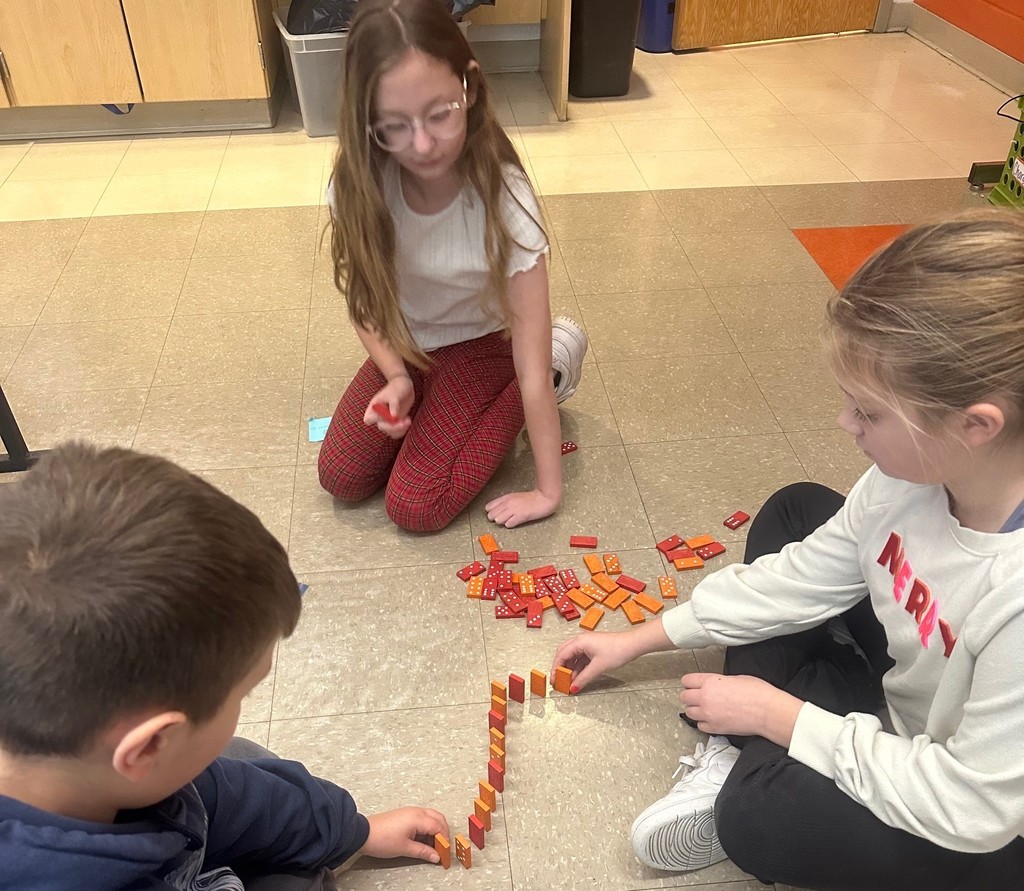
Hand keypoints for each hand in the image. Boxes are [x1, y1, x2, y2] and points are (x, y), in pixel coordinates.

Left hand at [362, 807, 449, 862]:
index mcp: (418, 818)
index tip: (445, 853)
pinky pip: (422, 818)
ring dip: (435, 830)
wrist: (363, 833)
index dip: (445, 840)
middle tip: (442, 848)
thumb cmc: (382, 839)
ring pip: (431, 817)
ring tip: (433, 846)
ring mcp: (410, 812)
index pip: (439, 827)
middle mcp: (416, 812)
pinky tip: (424, 840)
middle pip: (438, 819)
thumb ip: (423, 852)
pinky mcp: (405, 815)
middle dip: (443, 833)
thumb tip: (436, 856)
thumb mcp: (405, 848)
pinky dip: (427, 828)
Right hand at [364, 376, 413, 438]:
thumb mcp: (394, 394)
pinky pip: (398, 431)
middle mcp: (379, 415)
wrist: (404, 386)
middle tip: (404, 421)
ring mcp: (388, 420)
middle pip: (382, 427)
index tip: (386, 415)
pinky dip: (403, 429)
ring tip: (408, 420)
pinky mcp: (396, 422)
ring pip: (391, 432)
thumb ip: (393, 405)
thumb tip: (393, 416)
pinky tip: (408, 420)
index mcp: (374, 407)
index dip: (375, 421)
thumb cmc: (397, 387)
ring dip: (400, 429)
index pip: (368, 419)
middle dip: (393, 426)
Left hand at [485, 488, 558, 527]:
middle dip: (495, 519)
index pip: (488, 507)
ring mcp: (514, 509)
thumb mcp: (514, 497)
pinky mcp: (521, 516)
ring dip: (503, 522)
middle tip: (504, 519)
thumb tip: (495, 510)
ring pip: (498, 520)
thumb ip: (504, 502)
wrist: (544, 497)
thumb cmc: (530, 498)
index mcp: (505, 498)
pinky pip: (508, 524)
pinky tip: (516, 522)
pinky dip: (511, 525)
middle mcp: (508, 503)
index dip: (491, 512)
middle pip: (491, 515)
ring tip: (510, 520)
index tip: (497, 514)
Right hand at [550, 630, 642, 691]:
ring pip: (573, 657)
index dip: (555, 669)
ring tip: (569, 682)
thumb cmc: (616, 651)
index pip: (561, 655)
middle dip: (560, 667)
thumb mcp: (598, 667)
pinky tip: (578, 677)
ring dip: (570, 669)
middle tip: (558, 680)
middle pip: (564, 654)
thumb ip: (584, 678)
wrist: (632, 645)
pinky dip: (578, 667)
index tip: (554, 681)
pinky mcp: (593, 649)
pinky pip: (581, 658)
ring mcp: (587, 644)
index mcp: (579, 642)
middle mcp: (581, 641)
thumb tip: (573, 688)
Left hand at [679, 673, 802, 744]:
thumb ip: (719, 682)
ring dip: (695, 710)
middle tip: (698, 696)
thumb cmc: (757, 692)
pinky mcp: (715, 728)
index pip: (687, 680)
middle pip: (684, 697)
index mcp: (710, 682)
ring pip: (689, 712)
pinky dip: (704, 723)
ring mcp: (708, 714)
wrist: (767, 711)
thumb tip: (716, 685)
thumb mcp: (735, 678)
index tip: (692, 684)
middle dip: (690, 696)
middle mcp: (705, 698)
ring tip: (704, 708)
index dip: (690, 682)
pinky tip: (711, 719)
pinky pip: (700, 726)